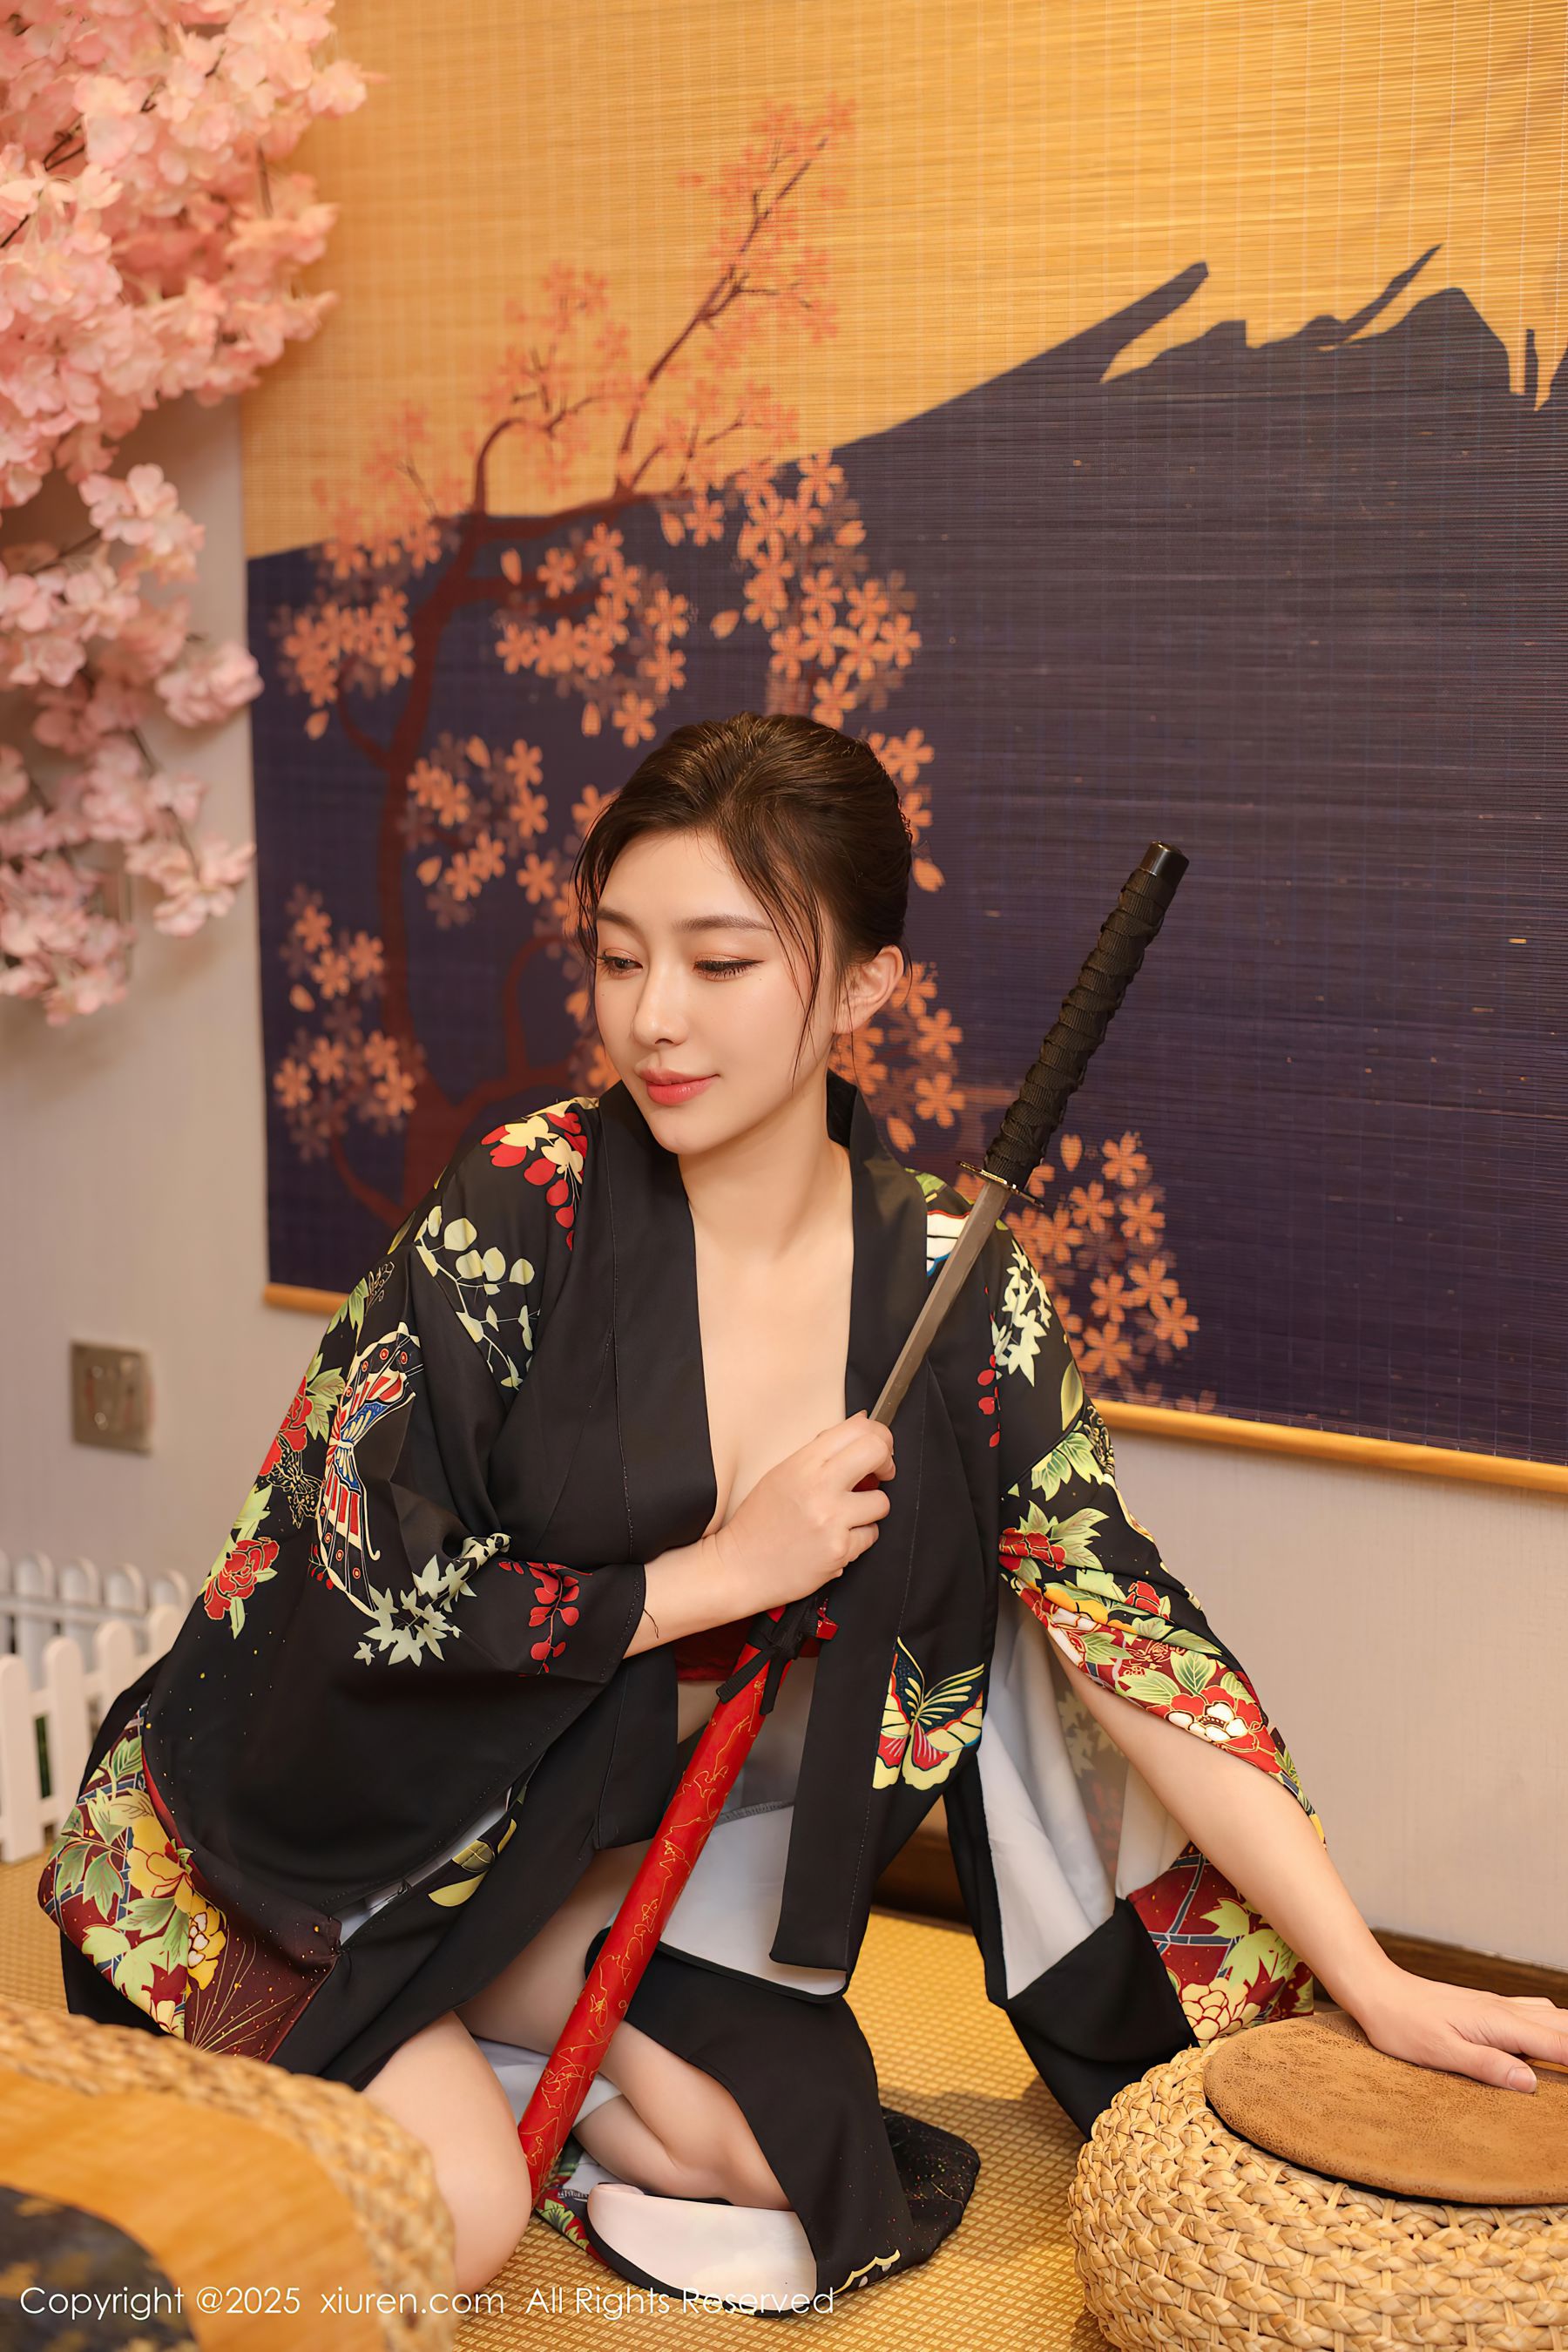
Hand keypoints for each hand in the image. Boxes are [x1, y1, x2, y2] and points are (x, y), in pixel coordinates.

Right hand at [708, 1411, 894, 1614]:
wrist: (739, 1568)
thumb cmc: (758, 1523)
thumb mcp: (782, 1474)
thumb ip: (820, 1453)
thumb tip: (861, 1425)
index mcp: (803, 1463)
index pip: (858, 1429)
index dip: (878, 1435)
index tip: (879, 1449)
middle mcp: (818, 1486)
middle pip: (876, 1451)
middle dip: (887, 1462)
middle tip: (882, 1473)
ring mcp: (830, 1519)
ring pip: (882, 1501)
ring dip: (870, 1509)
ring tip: (847, 1517)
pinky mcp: (839, 1550)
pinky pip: (870, 1535)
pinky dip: (858, 1538)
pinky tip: (836, 1539)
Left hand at [1350, 1967, 1567, 2091]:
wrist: (1377, 1990)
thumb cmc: (1403, 2025)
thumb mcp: (1442, 2052)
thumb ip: (1488, 2065)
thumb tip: (1531, 2082)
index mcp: (1497, 2022)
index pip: (1554, 2042)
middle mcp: (1503, 2009)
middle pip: (1560, 2022)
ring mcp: (1495, 2005)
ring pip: (1548, 2013)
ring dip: (1566, 2032)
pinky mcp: (1486, 2006)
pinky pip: (1530, 2011)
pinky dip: (1549, 2025)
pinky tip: (1547, 2037)